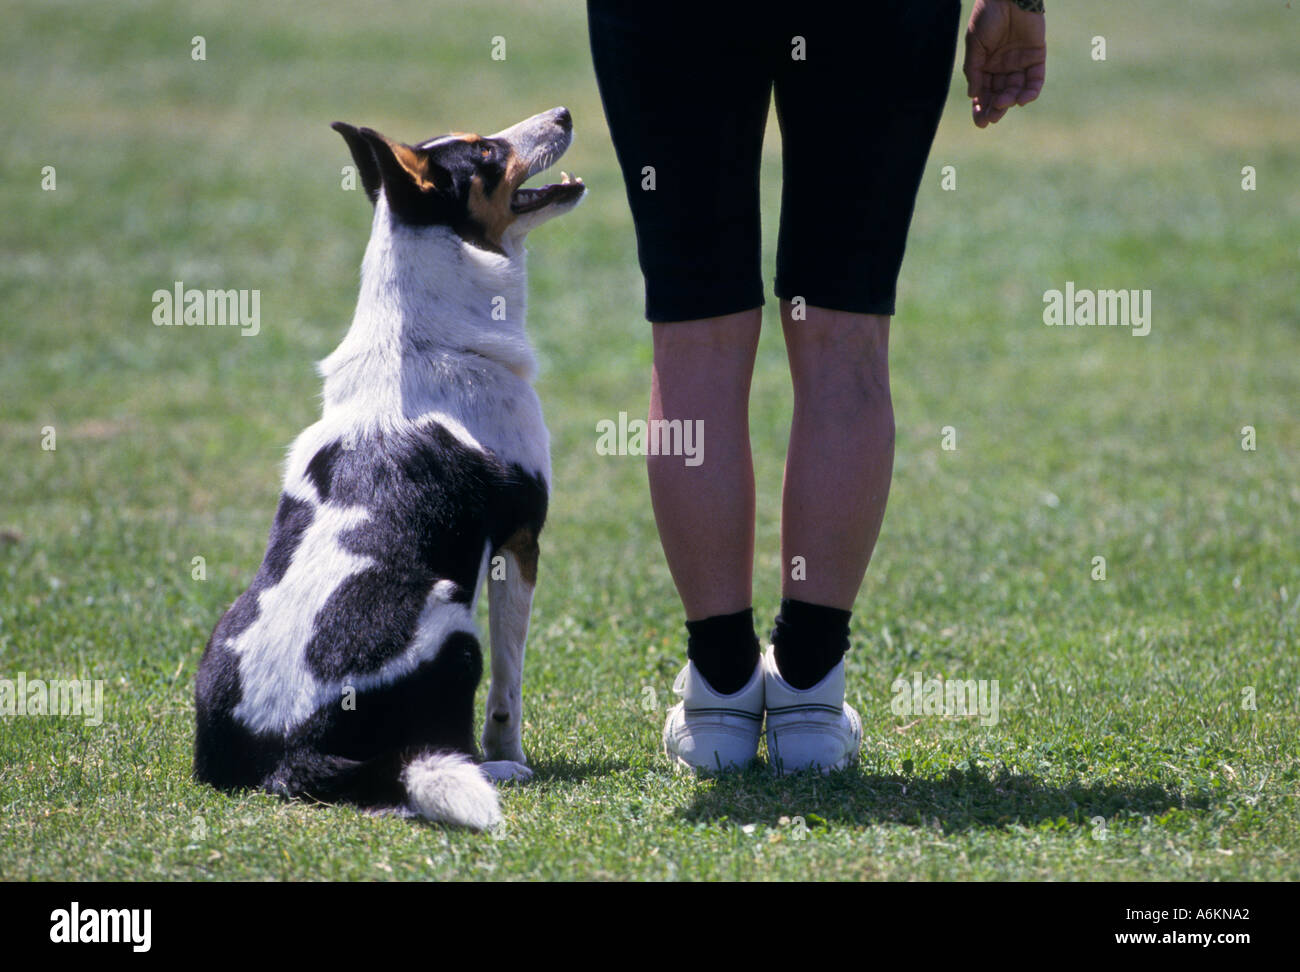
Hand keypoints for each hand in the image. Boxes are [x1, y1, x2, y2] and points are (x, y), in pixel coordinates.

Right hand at [963, 0, 1045, 127]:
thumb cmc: (987, 16)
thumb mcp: (975, 44)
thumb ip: (974, 69)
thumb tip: (973, 95)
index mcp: (985, 65)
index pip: (983, 92)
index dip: (981, 107)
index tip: (980, 122)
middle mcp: (1002, 67)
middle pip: (999, 94)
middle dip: (995, 108)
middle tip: (992, 119)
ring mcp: (1019, 63)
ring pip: (1016, 89)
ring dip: (1010, 100)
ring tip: (1004, 103)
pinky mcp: (1036, 56)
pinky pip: (1035, 79)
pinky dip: (1031, 91)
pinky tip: (1023, 100)